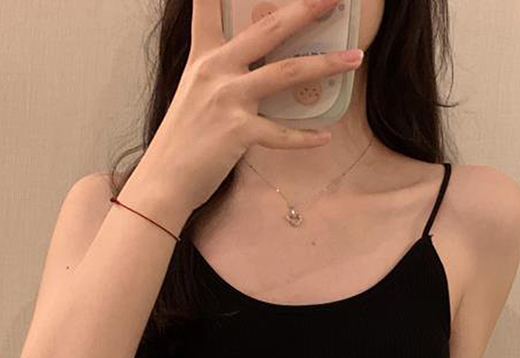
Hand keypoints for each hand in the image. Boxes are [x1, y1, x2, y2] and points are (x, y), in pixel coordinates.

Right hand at [139, 0, 365, 211]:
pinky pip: (281, 134)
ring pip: (285, 74)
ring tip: (354, 58)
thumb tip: (259, 69)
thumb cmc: (183, 140)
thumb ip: (224, 75)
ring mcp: (228, 99)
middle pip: (267, 29)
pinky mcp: (237, 131)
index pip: (208, 6)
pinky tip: (325, 136)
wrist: (164, 179)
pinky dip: (305, 137)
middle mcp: (215, 69)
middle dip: (305, 9)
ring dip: (325, 64)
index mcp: (204, 56)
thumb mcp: (196, 93)